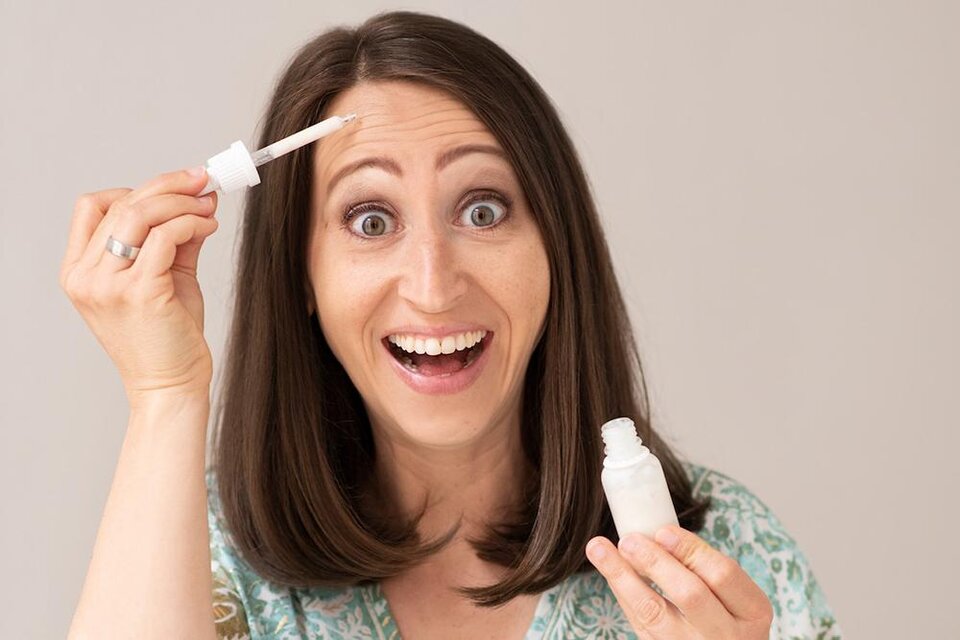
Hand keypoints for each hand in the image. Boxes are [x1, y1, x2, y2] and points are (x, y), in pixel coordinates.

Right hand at [59, 168, 219, 403]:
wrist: (171, 385)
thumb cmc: (166, 336)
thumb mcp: (164, 276)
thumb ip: (174, 237)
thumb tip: (198, 198)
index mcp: (79, 271)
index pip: (92, 206)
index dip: (135, 188)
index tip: (177, 184)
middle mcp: (85, 277)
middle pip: (121, 204)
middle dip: (169, 186)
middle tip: (204, 184)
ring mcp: (108, 286)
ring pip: (140, 215)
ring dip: (181, 202)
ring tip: (208, 207)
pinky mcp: (140, 294)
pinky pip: (164, 238)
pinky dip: (190, 223)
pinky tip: (208, 227)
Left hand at [586, 525, 773, 638]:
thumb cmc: (727, 617)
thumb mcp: (734, 595)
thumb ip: (705, 567)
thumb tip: (658, 531)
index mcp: (751, 611)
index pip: (723, 574)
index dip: (691, 549)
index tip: (663, 530)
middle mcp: (726, 636)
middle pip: (690, 594)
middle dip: (656, 562)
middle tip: (629, 540)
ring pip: (654, 614)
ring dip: (622, 576)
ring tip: (599, 548)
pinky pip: (639, 624)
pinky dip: (622, 593)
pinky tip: (610, 571)